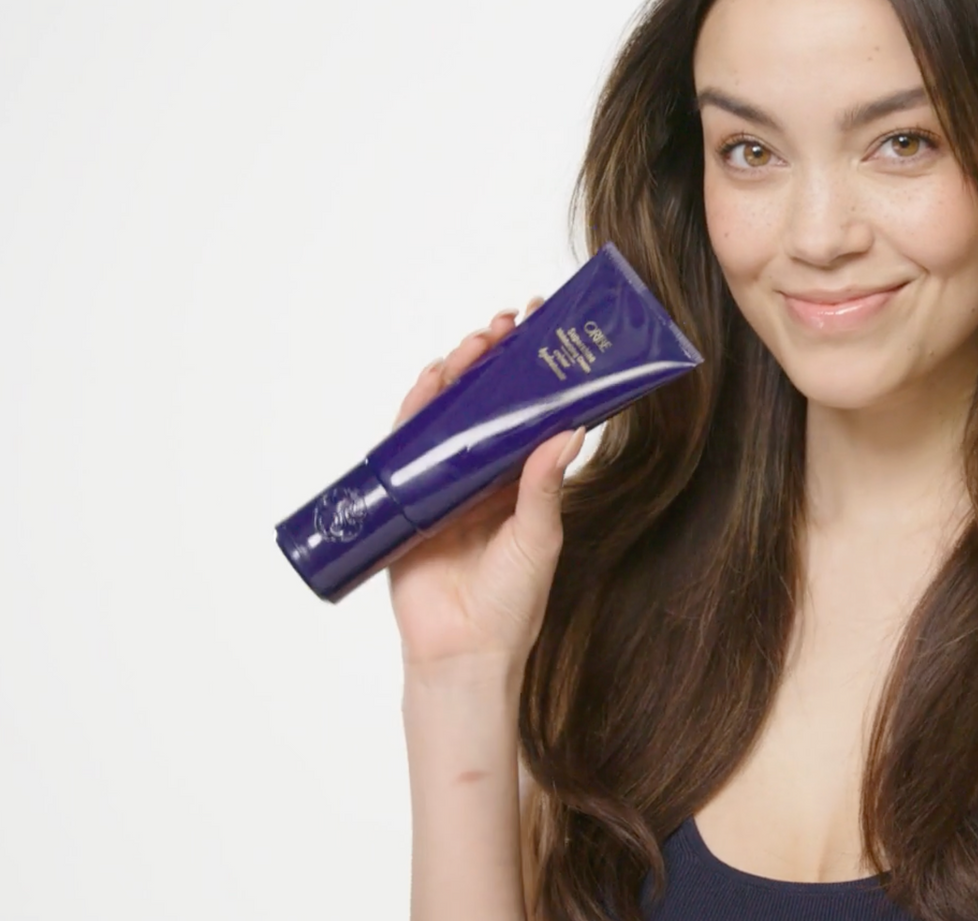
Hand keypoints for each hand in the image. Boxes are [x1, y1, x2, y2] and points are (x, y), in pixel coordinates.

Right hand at [386, 297, 585, 671]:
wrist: (460, 653)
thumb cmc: (510, 605)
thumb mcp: (537, 539)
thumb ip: (544, 487)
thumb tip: (570, 430)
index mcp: (518, 482)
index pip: (527, 413)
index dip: (534, 371)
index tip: (544, 329)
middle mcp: (480, 476)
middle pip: (483, 403)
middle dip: (493, 361)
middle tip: (506, 325)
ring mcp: (442, 484)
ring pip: (445, 415)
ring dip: (457, 375)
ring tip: (475, 344)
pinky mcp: (407, 499)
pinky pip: (406, 446)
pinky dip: (414, 411)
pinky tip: (428, 382)